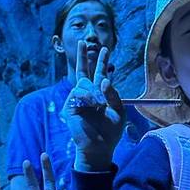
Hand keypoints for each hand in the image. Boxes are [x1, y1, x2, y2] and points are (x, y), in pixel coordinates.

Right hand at [61, 43, 123, 170]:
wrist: (99, 147)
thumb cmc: (110, 132)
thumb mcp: (119, 111)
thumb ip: (114, 94)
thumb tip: (105, 80)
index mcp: (101, 94)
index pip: (100, 74)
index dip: (102, 62)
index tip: (105, 49)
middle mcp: (88, 95)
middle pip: (84, 71)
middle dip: (84, 56)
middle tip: (83, 41)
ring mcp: (78, 100)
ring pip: (83, 83)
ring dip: (94, 92)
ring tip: (100, 105)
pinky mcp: (70, 107)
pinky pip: (77, 93)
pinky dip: (87, 97)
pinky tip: (93, 105)